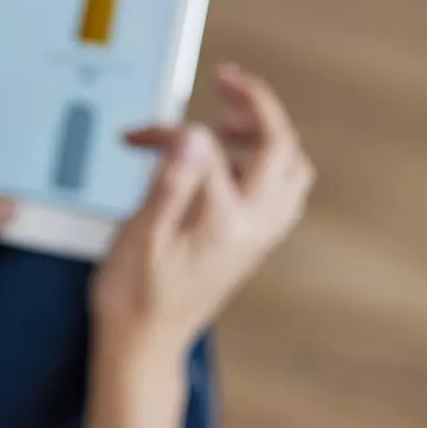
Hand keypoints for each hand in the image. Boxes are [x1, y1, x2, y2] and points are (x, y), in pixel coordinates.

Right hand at [90, 64, 313, 367]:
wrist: (145, 346)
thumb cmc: (134, 298)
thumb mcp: (139, 237)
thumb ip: (168, 183)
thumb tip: (192, 138)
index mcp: (224, 222)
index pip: (207, 149)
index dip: (170, 133)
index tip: (140, 138)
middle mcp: (252, 227)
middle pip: (281, 146)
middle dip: (256, 106)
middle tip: (225, 81)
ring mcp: (258, 237)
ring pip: (292, 171)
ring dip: (269, 136)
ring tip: (228, 124)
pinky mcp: (253, 245)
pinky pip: (282, 194)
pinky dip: (265, 166)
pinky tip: (228, 165)